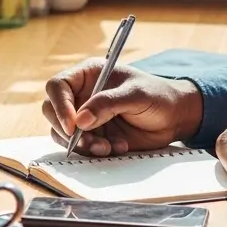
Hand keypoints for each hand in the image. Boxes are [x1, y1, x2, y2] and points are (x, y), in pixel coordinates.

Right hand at [42, 63, 202, 156]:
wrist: (174, 118)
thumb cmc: (157, 95)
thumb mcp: (135, 94)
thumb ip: (107, 104)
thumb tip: (80, 120)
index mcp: (87, 74)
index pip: (57, 86)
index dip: (60, 105)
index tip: (73, 125)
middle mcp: (81, 95)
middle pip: (52, 111)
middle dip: (66, 130)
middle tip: (87, 142)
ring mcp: (86, 116)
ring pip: (63, 133)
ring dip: (82, 144)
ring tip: (107, 148)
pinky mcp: (94, 135)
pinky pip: (80, 146)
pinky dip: (93, 151)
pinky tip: (117, 147)